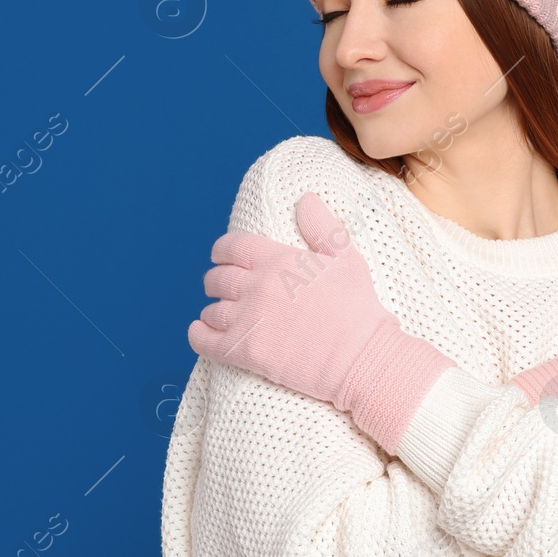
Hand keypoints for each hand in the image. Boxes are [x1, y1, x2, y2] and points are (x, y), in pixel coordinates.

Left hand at [187, 192, 455, 451]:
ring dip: (211, 310)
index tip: (220, 255)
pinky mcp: (245, 351)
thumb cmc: (358, 308)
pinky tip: (200, 332)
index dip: (222, 250)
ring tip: (216, 314)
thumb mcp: (347, 259)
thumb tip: (305, 199)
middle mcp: (257, 286)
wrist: (360, 357)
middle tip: (218, 286)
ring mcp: (248, 319)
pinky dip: (197, 335)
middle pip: (217, 278)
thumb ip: (322, 228)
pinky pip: (204, 340)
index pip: (233, 246)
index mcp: (278, 260)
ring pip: (211, 310)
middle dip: (215, 280)